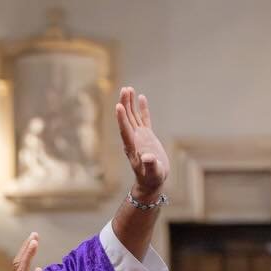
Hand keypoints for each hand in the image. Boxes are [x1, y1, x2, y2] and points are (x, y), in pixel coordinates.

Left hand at [114, 86, 168, 200]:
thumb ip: (150, 165)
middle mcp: (133, 139)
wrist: (152, 181)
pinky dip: (142, 109)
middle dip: (125, 104)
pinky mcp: (147, 136)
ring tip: (128, 88)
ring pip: (133, 116)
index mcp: (132, 147)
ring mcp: (140, 137)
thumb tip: (148, 158)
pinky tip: (141, 97)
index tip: (118, 106)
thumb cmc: (151, 178)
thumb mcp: (152, 173)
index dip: (121, 119)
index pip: (125, 130)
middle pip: (127, 119)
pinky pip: (144, 119)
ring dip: (130, 103)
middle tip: (124, 89)